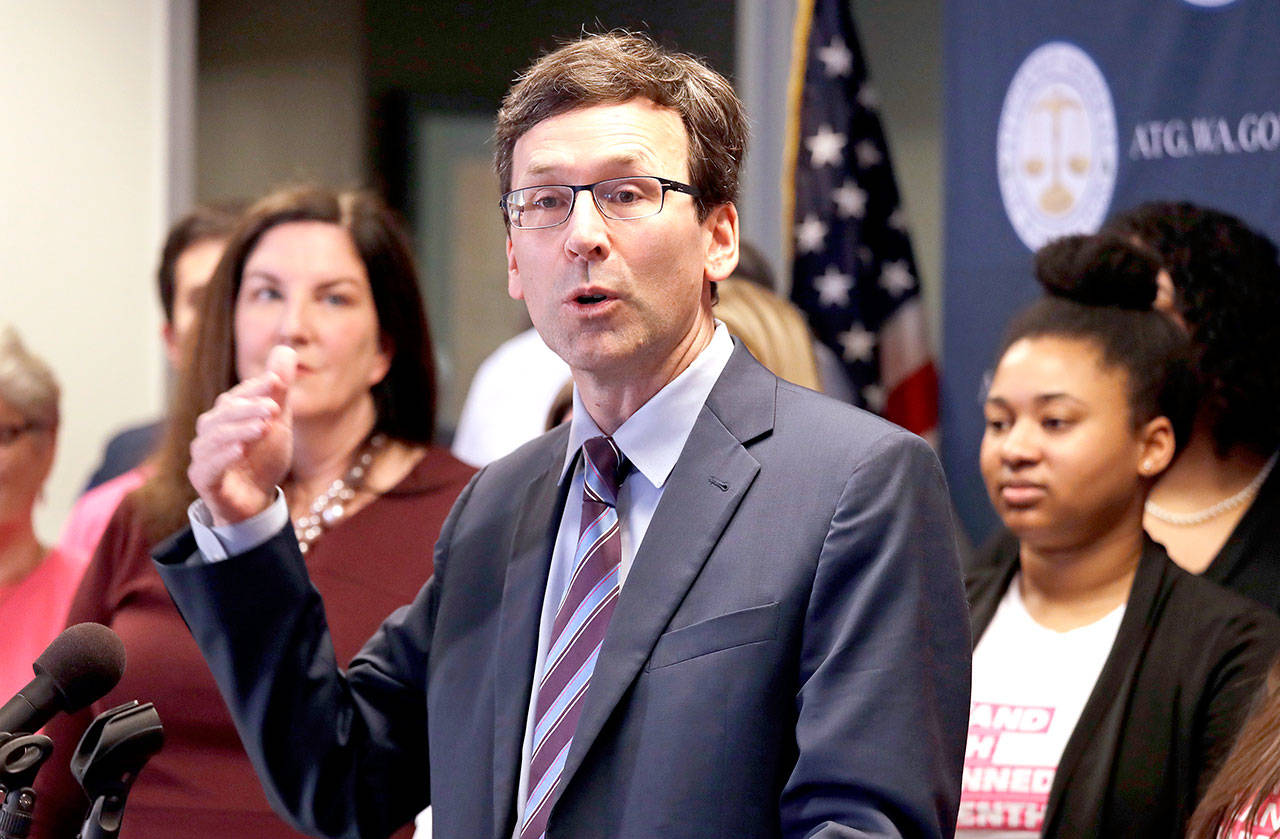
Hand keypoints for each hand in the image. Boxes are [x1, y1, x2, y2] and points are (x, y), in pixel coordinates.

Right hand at [188, 345, 295, 525]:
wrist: (258, 499)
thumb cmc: (263, 457)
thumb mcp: (277, 422)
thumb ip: (279, 390)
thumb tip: (286, 349)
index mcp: (225, 415)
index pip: (238, 396)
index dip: (256, 388)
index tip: (278, 382)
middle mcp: (209, 431)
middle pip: (225, 414)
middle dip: (249, 408)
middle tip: (273, 407)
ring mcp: (203, 455)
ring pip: (216, 438)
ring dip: (239, 430)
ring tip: (263, 427)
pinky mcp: (203, 480)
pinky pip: (209, 466)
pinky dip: (224, 456)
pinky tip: (241, 449)